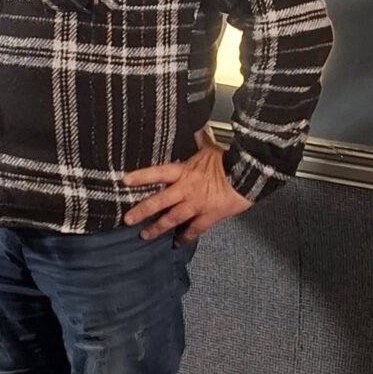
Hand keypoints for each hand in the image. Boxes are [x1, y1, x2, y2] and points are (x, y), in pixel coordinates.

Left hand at [122, 127, 252, 242]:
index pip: (157, 173)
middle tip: (127, 220)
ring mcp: (197, 204)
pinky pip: (194, 229)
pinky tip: (178, 243)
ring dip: (158, 228)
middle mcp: (186, 189)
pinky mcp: (210, 216)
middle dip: (142, 211)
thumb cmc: (228, 158)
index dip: (140, 177)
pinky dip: (186, 237)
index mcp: (184, 170)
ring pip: (173, 219)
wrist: (248, 173)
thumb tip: (196, 130)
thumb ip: (199, 141)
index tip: (123, 181)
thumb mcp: (210, 147)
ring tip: (145, 236)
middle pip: (159, 201)